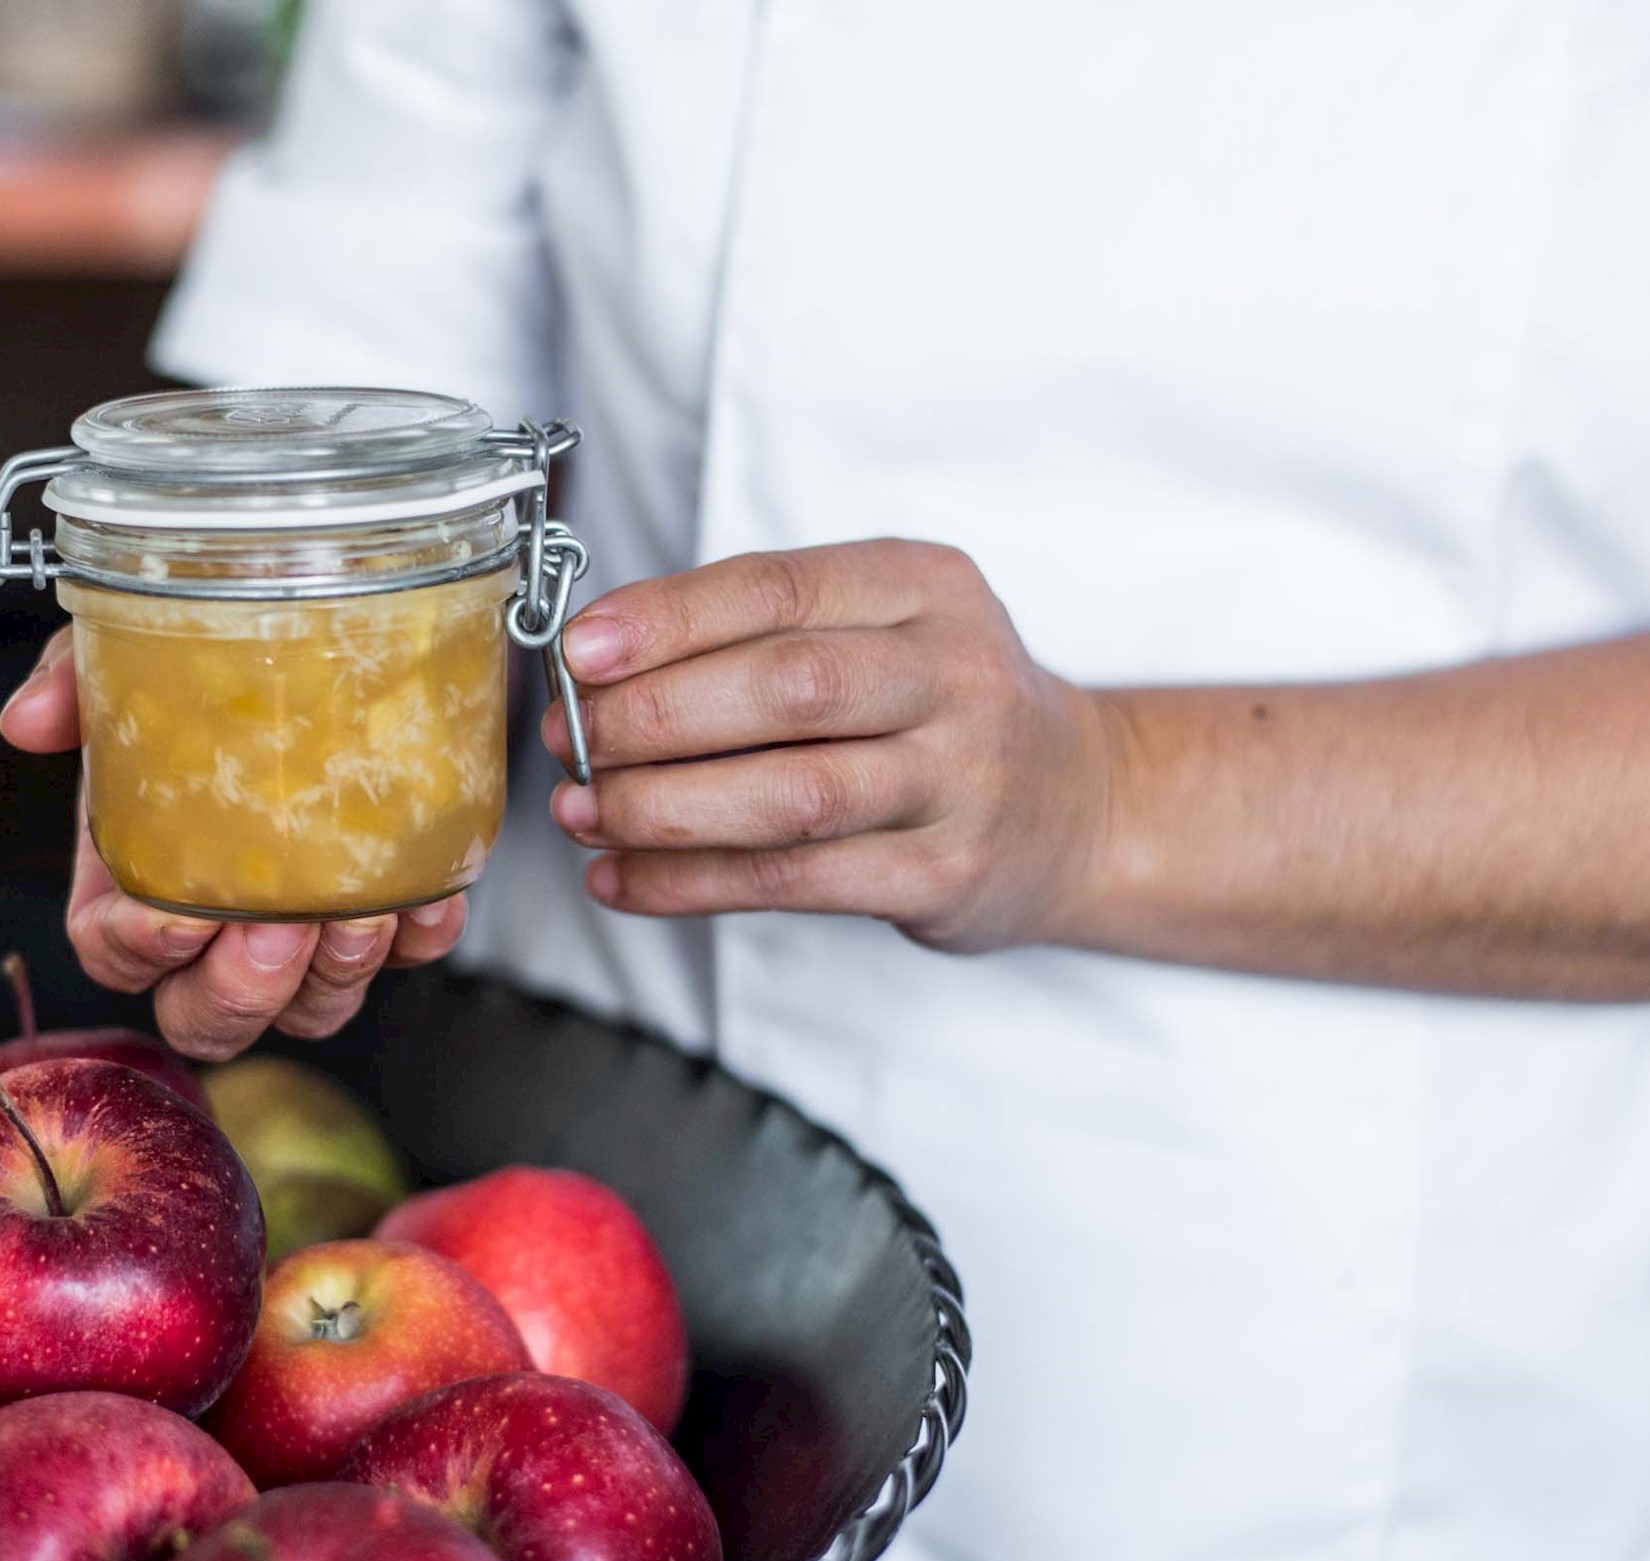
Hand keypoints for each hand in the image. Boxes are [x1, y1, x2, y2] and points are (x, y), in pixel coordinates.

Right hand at [0, 626, 469, 1058]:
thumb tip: (27, 720)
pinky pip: (408, 958)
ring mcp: (306, 935)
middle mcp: (219, 928)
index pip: (113, 957)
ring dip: (334, 975)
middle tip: (276, 928)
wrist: (326, 627)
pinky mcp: (388, 917)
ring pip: (310, 1011)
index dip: (141, 951)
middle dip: (241, 989)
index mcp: (139, 878)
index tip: (180, 916)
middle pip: (208, 1017)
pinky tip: (425, 895)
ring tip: (357, 910)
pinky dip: (420, 937)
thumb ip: (75, 680)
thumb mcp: (135, 657)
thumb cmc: (219, 666)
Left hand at [541, 540, 1116, 952]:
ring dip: (663, 808)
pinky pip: (794, 881)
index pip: (778, 590)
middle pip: (785, 689)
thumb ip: (758, 632)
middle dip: (654, 716)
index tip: (579, 651)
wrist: (1077, 806)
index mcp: (923, 587)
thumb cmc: (935, 708)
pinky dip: (690, 884)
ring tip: (582, 812)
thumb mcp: (879, 628)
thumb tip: (595, 665)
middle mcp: (955, 675)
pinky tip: (622, 879)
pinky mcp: (943, 874)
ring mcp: (959, 780)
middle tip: (572, 739)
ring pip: (790, 796)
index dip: (668, 621)